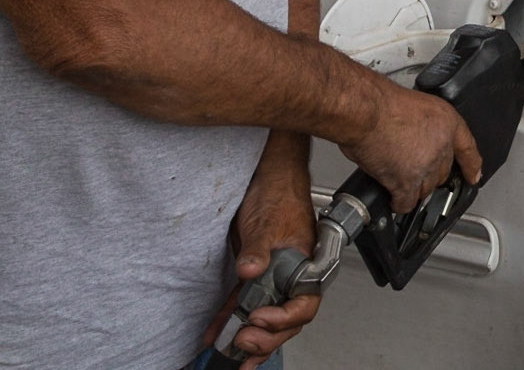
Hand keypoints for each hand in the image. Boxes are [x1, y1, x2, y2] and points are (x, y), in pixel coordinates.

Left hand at [202, 133, 319, 366]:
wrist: (268, 171)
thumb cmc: (280, 190)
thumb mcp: (267, 222)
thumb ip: (259, 250)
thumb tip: (249, 271)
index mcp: (306, 265)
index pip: (302, 305)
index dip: (282, 319)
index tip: (259, 318)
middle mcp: (291, 275)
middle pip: (284, 319)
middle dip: (265, 337)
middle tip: (243, 341)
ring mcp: (273, 276)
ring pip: (264, 316)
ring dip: (248, 336)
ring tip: (231, 352)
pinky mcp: (255, 274)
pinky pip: (245, 303)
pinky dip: (232, 319)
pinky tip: (218, 332)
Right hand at [340, 81, 482, 213]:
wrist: (366, 111)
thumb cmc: (380, 101)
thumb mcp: (413, 103)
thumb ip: (420, 124)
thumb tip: (413, 137)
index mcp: (446, 121)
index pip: (467, 148)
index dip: (471, 165)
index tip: (473, 175)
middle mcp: (441, 144)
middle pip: (442, 172)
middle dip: (427, 172)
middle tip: (410, 166)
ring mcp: (426, 166)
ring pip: (425, 189)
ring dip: (412, 187)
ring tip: (397, 176)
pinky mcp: (407, 183)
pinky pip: (407, 203)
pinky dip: (398, 202)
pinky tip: (392, 197)